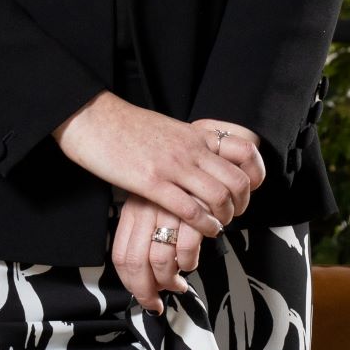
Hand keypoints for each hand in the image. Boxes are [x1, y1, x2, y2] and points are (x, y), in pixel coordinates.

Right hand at [54, 94, 261, 231]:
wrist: (94, 118)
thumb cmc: (126, 127)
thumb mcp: (168, 130)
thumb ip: (188, 145)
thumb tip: (201, 161)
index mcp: (195, 135)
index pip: (243, 151)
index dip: (255, 173)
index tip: (250, 189)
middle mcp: (190, 149)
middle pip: (237, 180)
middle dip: (241, 204)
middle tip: (234, 214)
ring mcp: (172, 166)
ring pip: (218, 196)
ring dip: (224, 217)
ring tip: (218, 226)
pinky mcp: (152, 183)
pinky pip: (190, 209)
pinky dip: (203, 225)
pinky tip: (203, 230)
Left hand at [111, 194, 204, 312]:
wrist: (205, 156)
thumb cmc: (179, 186)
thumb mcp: (153, 202)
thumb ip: (145, 232)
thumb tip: (144, 274)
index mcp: (132, 210)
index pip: (121, 256)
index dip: (130, 284)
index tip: (141, 296)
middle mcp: (146, 210)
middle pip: (136, 264)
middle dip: (146, 292)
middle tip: (155, 302)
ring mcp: (168, 211)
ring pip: (160, 262)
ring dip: (170, 282)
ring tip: (177, 283)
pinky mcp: (192, 212)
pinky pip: (186, 251)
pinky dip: (189, 264)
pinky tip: (191, 262)